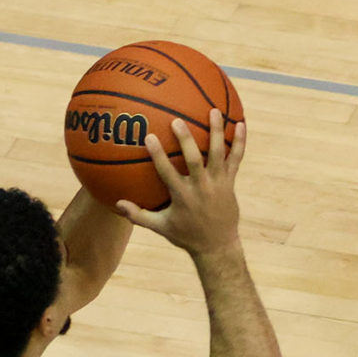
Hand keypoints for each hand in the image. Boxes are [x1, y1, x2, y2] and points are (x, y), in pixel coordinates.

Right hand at [117, 113, 242, 254]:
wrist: (217, 246)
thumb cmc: (186, 235)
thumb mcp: (161, 227)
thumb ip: (139, 216)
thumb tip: (116, 204)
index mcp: (181, 196)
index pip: (167, 172)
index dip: (158, 155)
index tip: (149, 137)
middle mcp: (201, 187)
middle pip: (194, 160)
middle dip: (186, 140)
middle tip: (177, 120)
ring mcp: (218, 183)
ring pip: (218, 154)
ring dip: (217, 132)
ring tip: (213, 110)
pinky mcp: (230, 182)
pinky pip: (236, 159)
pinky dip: (239, 142)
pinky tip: (241, 123)